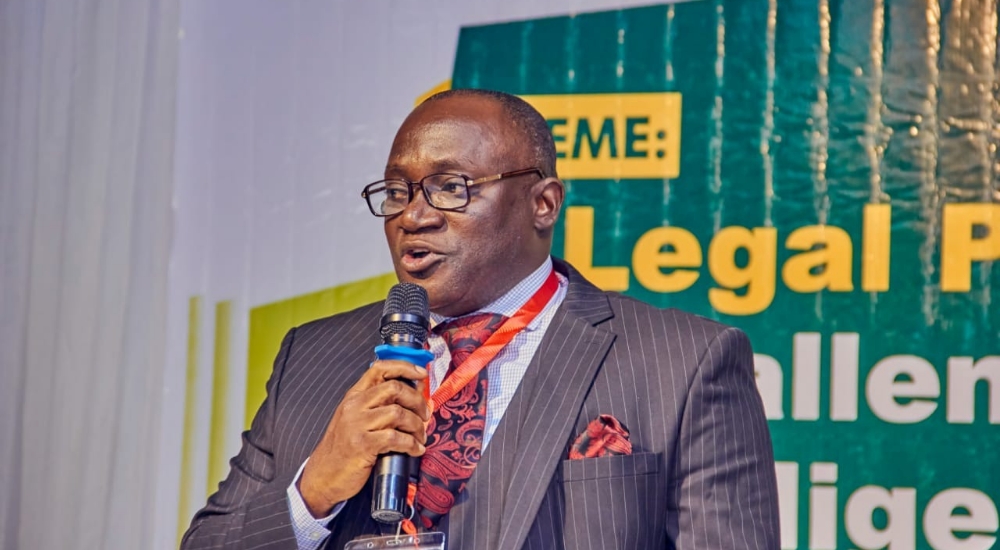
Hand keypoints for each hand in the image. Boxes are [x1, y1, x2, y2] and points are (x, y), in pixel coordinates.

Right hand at [298, 360, 430, 516]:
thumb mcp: (356, 420)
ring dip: (417, 426)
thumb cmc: (344, 449)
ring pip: (398, 413)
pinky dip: (412, 444)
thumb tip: (414, 394)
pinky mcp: (362, 445)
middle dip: (417, 401)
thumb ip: (379, 405)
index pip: (380, 369)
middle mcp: (354, 406)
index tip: (422, 373)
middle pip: (395, 388)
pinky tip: (415, 450)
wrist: (323, 476)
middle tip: (425, 415)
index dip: (405, 367)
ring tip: (420, 437)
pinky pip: (396, 438)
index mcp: (354, 396)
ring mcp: (357, 424)